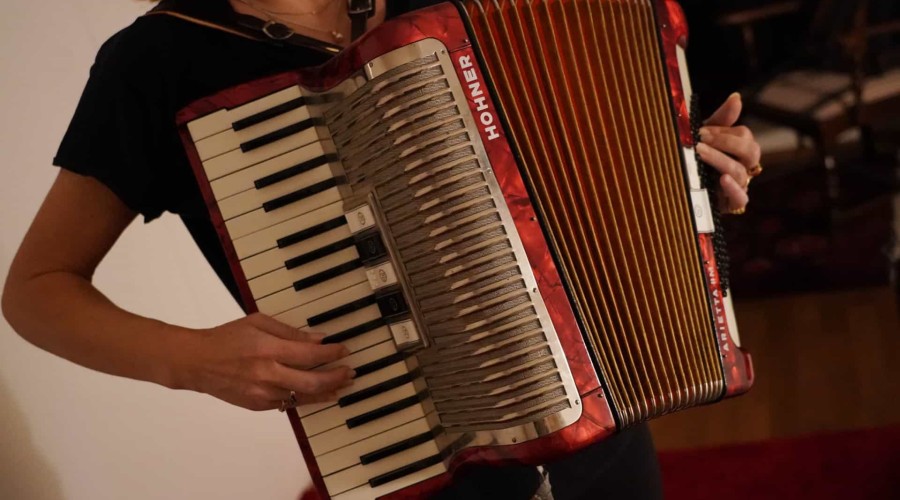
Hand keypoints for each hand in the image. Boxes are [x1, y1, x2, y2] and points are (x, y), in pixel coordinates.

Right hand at [177, 313, 353, 410]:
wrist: (197, 362)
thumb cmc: (227, 338)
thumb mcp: (259, 323)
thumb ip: (290, 333)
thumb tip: (318, 339)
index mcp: (268, 350)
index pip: (310, 355)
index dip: (332, 354)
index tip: (344, 350)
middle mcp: (267, 375)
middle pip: (313, 382)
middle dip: (337, 377)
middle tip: (350, 372)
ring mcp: (262, 394)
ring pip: (303, 397)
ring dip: (326, 392)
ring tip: (341, 385)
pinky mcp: (257, 405)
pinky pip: (289, 404)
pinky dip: (305, 398)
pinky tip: (318, 394)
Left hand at [696, 93, 761, 213]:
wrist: (681, 188)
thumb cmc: (698, 158)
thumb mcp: (705, 138)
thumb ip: (721, 120)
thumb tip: (736, 97)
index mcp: (740, 148)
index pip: (743, 135)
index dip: (724, 132)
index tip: (701, 131)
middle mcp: (744, 166)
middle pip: (751, 151)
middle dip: (727, 143)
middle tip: (701, 141)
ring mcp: (739, 185)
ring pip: (740, 172)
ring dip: (720, 160)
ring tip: (701, 153)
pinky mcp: (731, 203)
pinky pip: (741, 198)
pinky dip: (733, 188)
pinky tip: (723, 180)